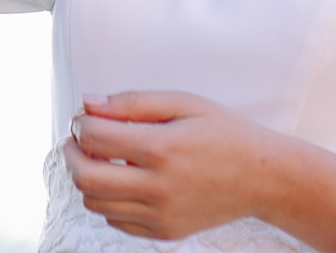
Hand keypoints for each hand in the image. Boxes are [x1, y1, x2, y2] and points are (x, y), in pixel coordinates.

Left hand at [65, 91, 335, 251]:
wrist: (263, 178)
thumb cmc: (223, 132)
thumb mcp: (182, 103)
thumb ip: (131, 102)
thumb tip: (88, 104)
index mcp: (162, 148)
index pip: (94, 137)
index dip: (80, 123)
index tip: (85, 117)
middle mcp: (159, 187)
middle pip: (86, 177)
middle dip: (71, 154)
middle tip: (78, 140)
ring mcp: (161, 214)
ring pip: (95, 202)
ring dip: (87, 178)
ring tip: (101, 158)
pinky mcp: (165, 232)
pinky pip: (115, 220)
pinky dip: (108, 200)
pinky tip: (123, 180)